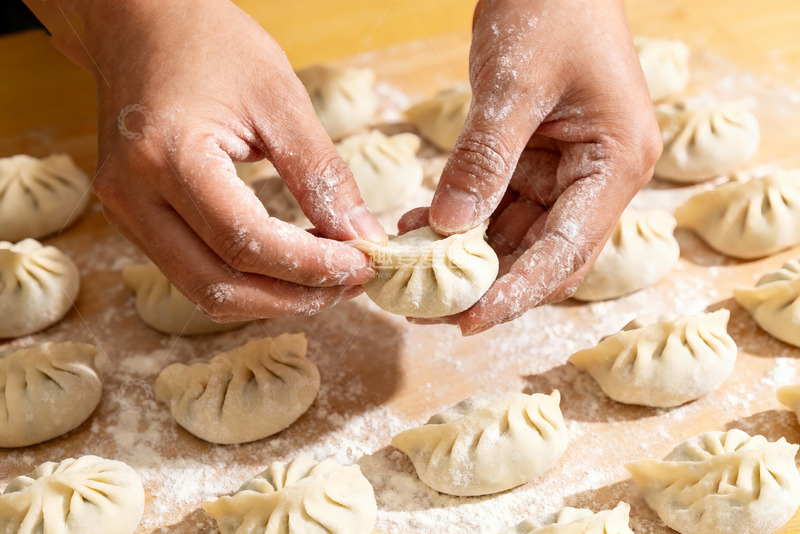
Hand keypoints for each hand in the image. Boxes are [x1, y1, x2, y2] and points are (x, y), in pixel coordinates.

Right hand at [28, 0, 385, 320]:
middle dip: (294, 296)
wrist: (139, 21)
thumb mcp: (279, 97)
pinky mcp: (133, 218)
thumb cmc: (209, 43)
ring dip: (271, 297)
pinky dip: (246, 280)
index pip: (245, 242)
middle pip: (219, 285)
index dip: (310, 265)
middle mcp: (134, 196)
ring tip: (326, 279)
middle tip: (350, 283)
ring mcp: (125, 212)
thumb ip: (321, 172)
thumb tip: (361, 235)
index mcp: (168, 157)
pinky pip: (192, 272)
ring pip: (203, 290)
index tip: (362, 265)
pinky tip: (288, 265)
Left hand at [400, 0, 660, 334]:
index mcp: (615, 164)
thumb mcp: (513, 85)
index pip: (567, 250)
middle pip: (544, 254)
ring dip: (466, 257)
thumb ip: (483, 159)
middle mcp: (597, 177)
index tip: (469, 322)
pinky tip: (415, 226)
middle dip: (488, 285)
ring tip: (411, 273)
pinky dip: (460, 220)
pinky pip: (498, 203)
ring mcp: (566, 170)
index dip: (518, 292)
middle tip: (429, 312)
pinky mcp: (536, 159)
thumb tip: (446, 229)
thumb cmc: (551, 8)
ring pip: (516, 235)